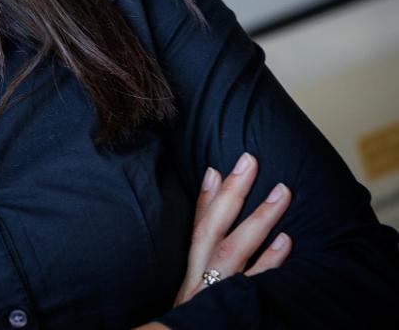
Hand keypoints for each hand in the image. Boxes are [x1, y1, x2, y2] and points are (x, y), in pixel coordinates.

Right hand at [174, 152, 291, 306]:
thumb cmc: (186, 324)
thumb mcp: (189, 295)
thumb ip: (200, 261)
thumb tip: (208, 222)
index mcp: (188, 275)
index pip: (196, 229)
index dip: (206, 198)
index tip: (217, 167)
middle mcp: (198, 280)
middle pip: (212, 229)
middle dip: (231, 193)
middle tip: (250, 160)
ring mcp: (215, 293)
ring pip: (233, 250)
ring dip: (257, 219)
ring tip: (282, 192)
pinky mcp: (233, 310)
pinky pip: (253, 285)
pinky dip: (269, 263)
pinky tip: (286, 242)